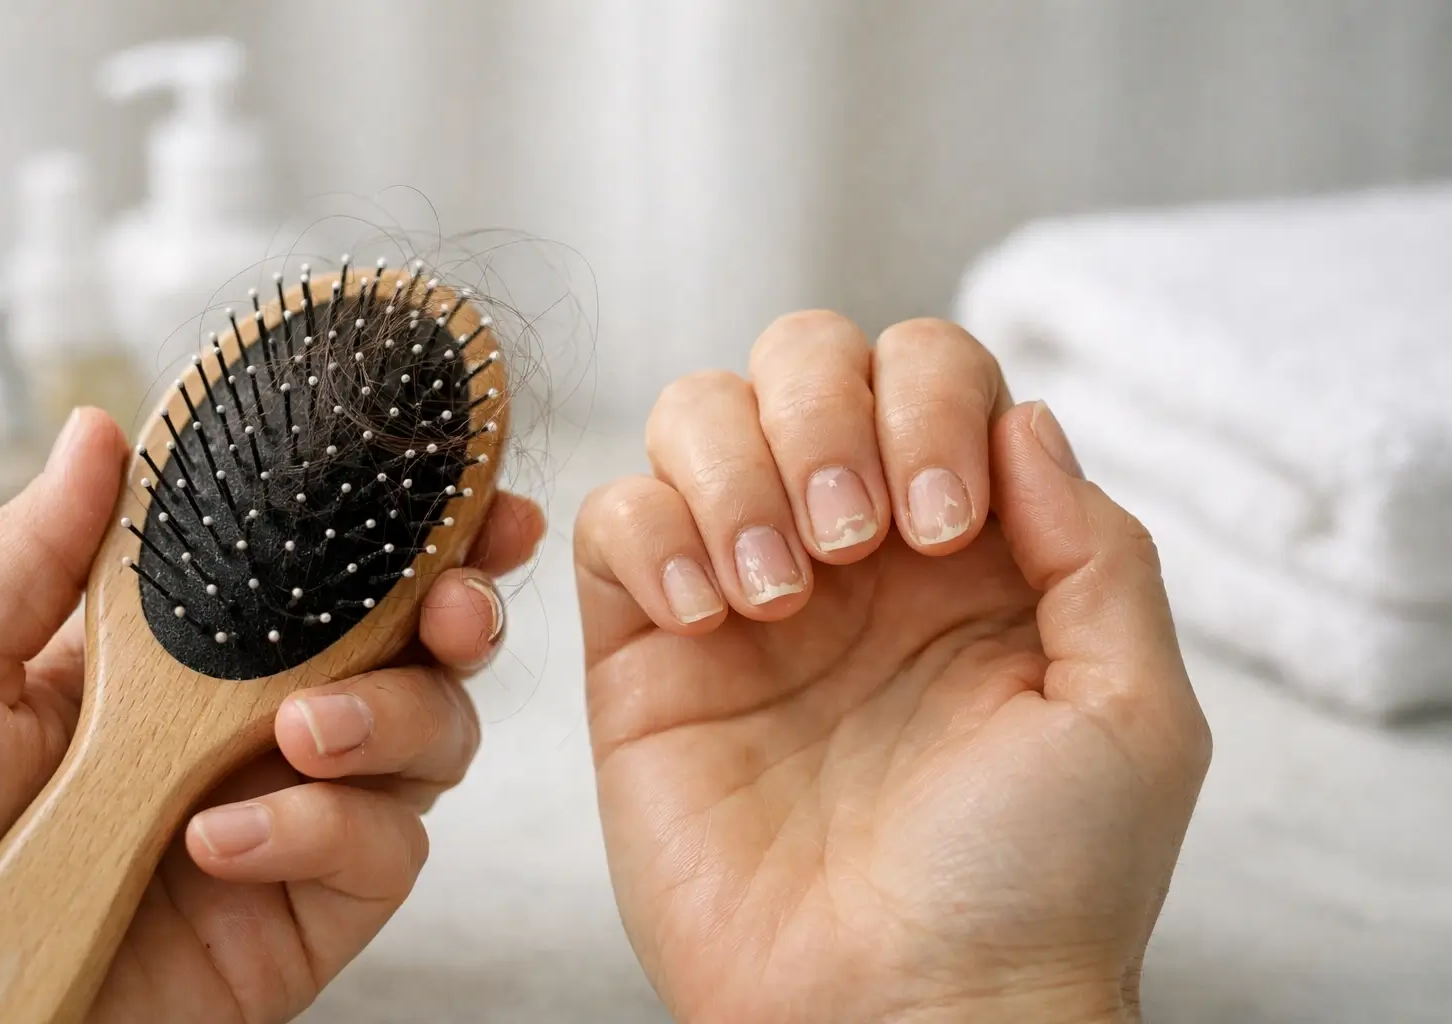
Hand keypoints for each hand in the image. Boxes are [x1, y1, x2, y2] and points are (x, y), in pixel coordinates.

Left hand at [0, 408, 543, 1021]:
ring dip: (395, 718)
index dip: (415, 533)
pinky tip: (221, 845)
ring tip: (300, 733)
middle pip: (420, 652)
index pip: (331, 578)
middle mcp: (263, 730)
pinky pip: (385, 856)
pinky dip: (323, 833)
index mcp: (193, 657)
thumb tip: (101, 434)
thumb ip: (39, 555)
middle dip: (465, 614)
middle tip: (457, 607)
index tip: (471, 492)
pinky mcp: (310, 918)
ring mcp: (296, 822)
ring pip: (435, 743)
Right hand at [576, 314, 1210, 1023]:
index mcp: (969, 546)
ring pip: (694, 413)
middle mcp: (851, 550)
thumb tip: (1022, 419)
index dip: (928, 403)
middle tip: (853, 544)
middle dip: (823, 413)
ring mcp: (743, 591)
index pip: (930, 371)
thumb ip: (1095, 548)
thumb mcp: (1128, 713)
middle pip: (802, 357)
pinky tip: (708, 618)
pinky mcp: (648, 653)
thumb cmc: (1034, 886)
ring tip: (779, 593)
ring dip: (735, 469)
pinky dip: (651, 533)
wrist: (906, 1019)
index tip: (944, 529)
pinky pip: (613, 519)